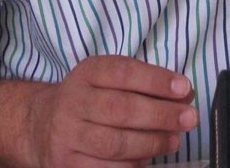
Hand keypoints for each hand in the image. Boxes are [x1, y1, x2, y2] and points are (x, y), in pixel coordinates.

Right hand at [25, 55, 197, 167]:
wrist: (40, 126)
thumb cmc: (89, 101)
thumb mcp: (110, 82)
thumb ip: (146, 85)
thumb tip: (185, 95)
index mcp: (87, 74)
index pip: (123, 72)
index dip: (156, 80)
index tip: (184, 88)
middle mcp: (73, 102)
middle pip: (120, 109)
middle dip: (160, 115)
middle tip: (189, 119)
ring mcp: (67, 135)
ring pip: (114, 143)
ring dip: (151, 143)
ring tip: (173, 141)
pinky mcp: (65, 164)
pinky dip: (132, 166)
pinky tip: (147, 159)